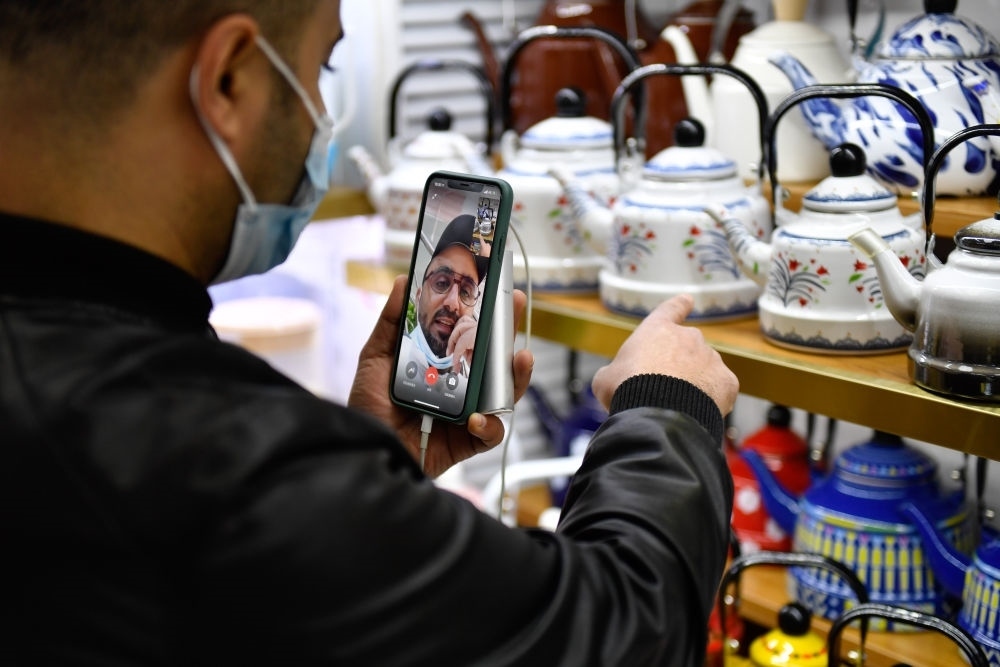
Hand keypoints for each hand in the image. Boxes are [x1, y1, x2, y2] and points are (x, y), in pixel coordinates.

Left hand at [348, 276, 533, 477]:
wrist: (364, 448)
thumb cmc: (369, 407)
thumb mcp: (376, 358)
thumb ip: (391, 322)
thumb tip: (402, 282)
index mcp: (443, 366)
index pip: (473, 339)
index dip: (490, 317)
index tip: (499, 291)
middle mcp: (460, 387)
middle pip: (496, 361)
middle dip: (511, 334)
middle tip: (514, 309)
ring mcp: (467, 413)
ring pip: (505, 394)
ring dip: (516, 376)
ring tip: (518, 360)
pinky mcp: (467, 441)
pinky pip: (490, 432)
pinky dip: (488, 425)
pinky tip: (475, 418)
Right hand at [591, 294, 738, 416]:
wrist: (657, 414)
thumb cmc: (627, 390)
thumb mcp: (605, 378)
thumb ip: (616, 371)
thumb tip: (614, 378)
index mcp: (658, 330)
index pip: (671, 309)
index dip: (679, 306)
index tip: (688, 300)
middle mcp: (689, 338)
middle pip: (687, 348)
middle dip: (679, 365)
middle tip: (663, 390)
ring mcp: (711, 358)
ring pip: (704, 369)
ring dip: (695, 383)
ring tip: (678, 406)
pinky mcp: (726, 381)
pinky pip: (720, 389)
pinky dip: (711, 399)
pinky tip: (696, 411)